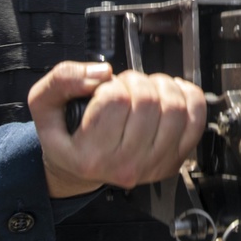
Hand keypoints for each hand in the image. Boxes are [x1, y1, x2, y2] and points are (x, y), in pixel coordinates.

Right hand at [28, 61, 206, 197]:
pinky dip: (188, 97)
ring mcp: (153, 165)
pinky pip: (196, 119)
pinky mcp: (174, 160)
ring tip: (145, 91)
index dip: (111, 84)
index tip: (104, 91)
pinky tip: (170, 94)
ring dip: (161, 87)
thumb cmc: (66, 135)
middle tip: (124, 88)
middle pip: (148, 101)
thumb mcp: (44, 104)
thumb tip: (101, 73)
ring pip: (175, 108)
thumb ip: (63, 80)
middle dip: (136, 81)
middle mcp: (125, 165)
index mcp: (91, 155)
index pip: (115, 99)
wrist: (80, 168)